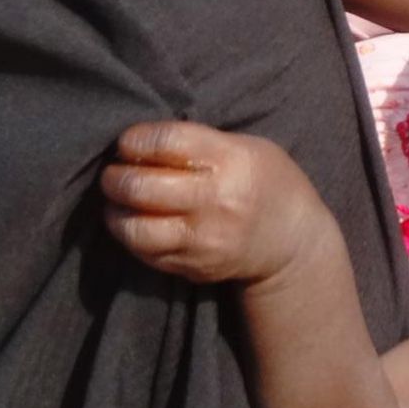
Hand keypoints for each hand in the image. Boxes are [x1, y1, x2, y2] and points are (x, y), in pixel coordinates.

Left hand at [100, 121, 331, 285]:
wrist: (294, 241)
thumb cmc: (267, 182)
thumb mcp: (246, 148)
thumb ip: (199, 143)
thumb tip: (140, 143)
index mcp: (232, 161)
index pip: (165, 142)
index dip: (135, 140)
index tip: (128, 142)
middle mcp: (217, 202)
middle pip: (140, 187)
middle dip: (116, 177)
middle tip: (114, 172)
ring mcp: (204, 241)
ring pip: (134, 228)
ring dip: (115, 211)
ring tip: (117, 200)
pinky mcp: (194, 268)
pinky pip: (145, 253)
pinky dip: (130, 236)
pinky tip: (134, 222)